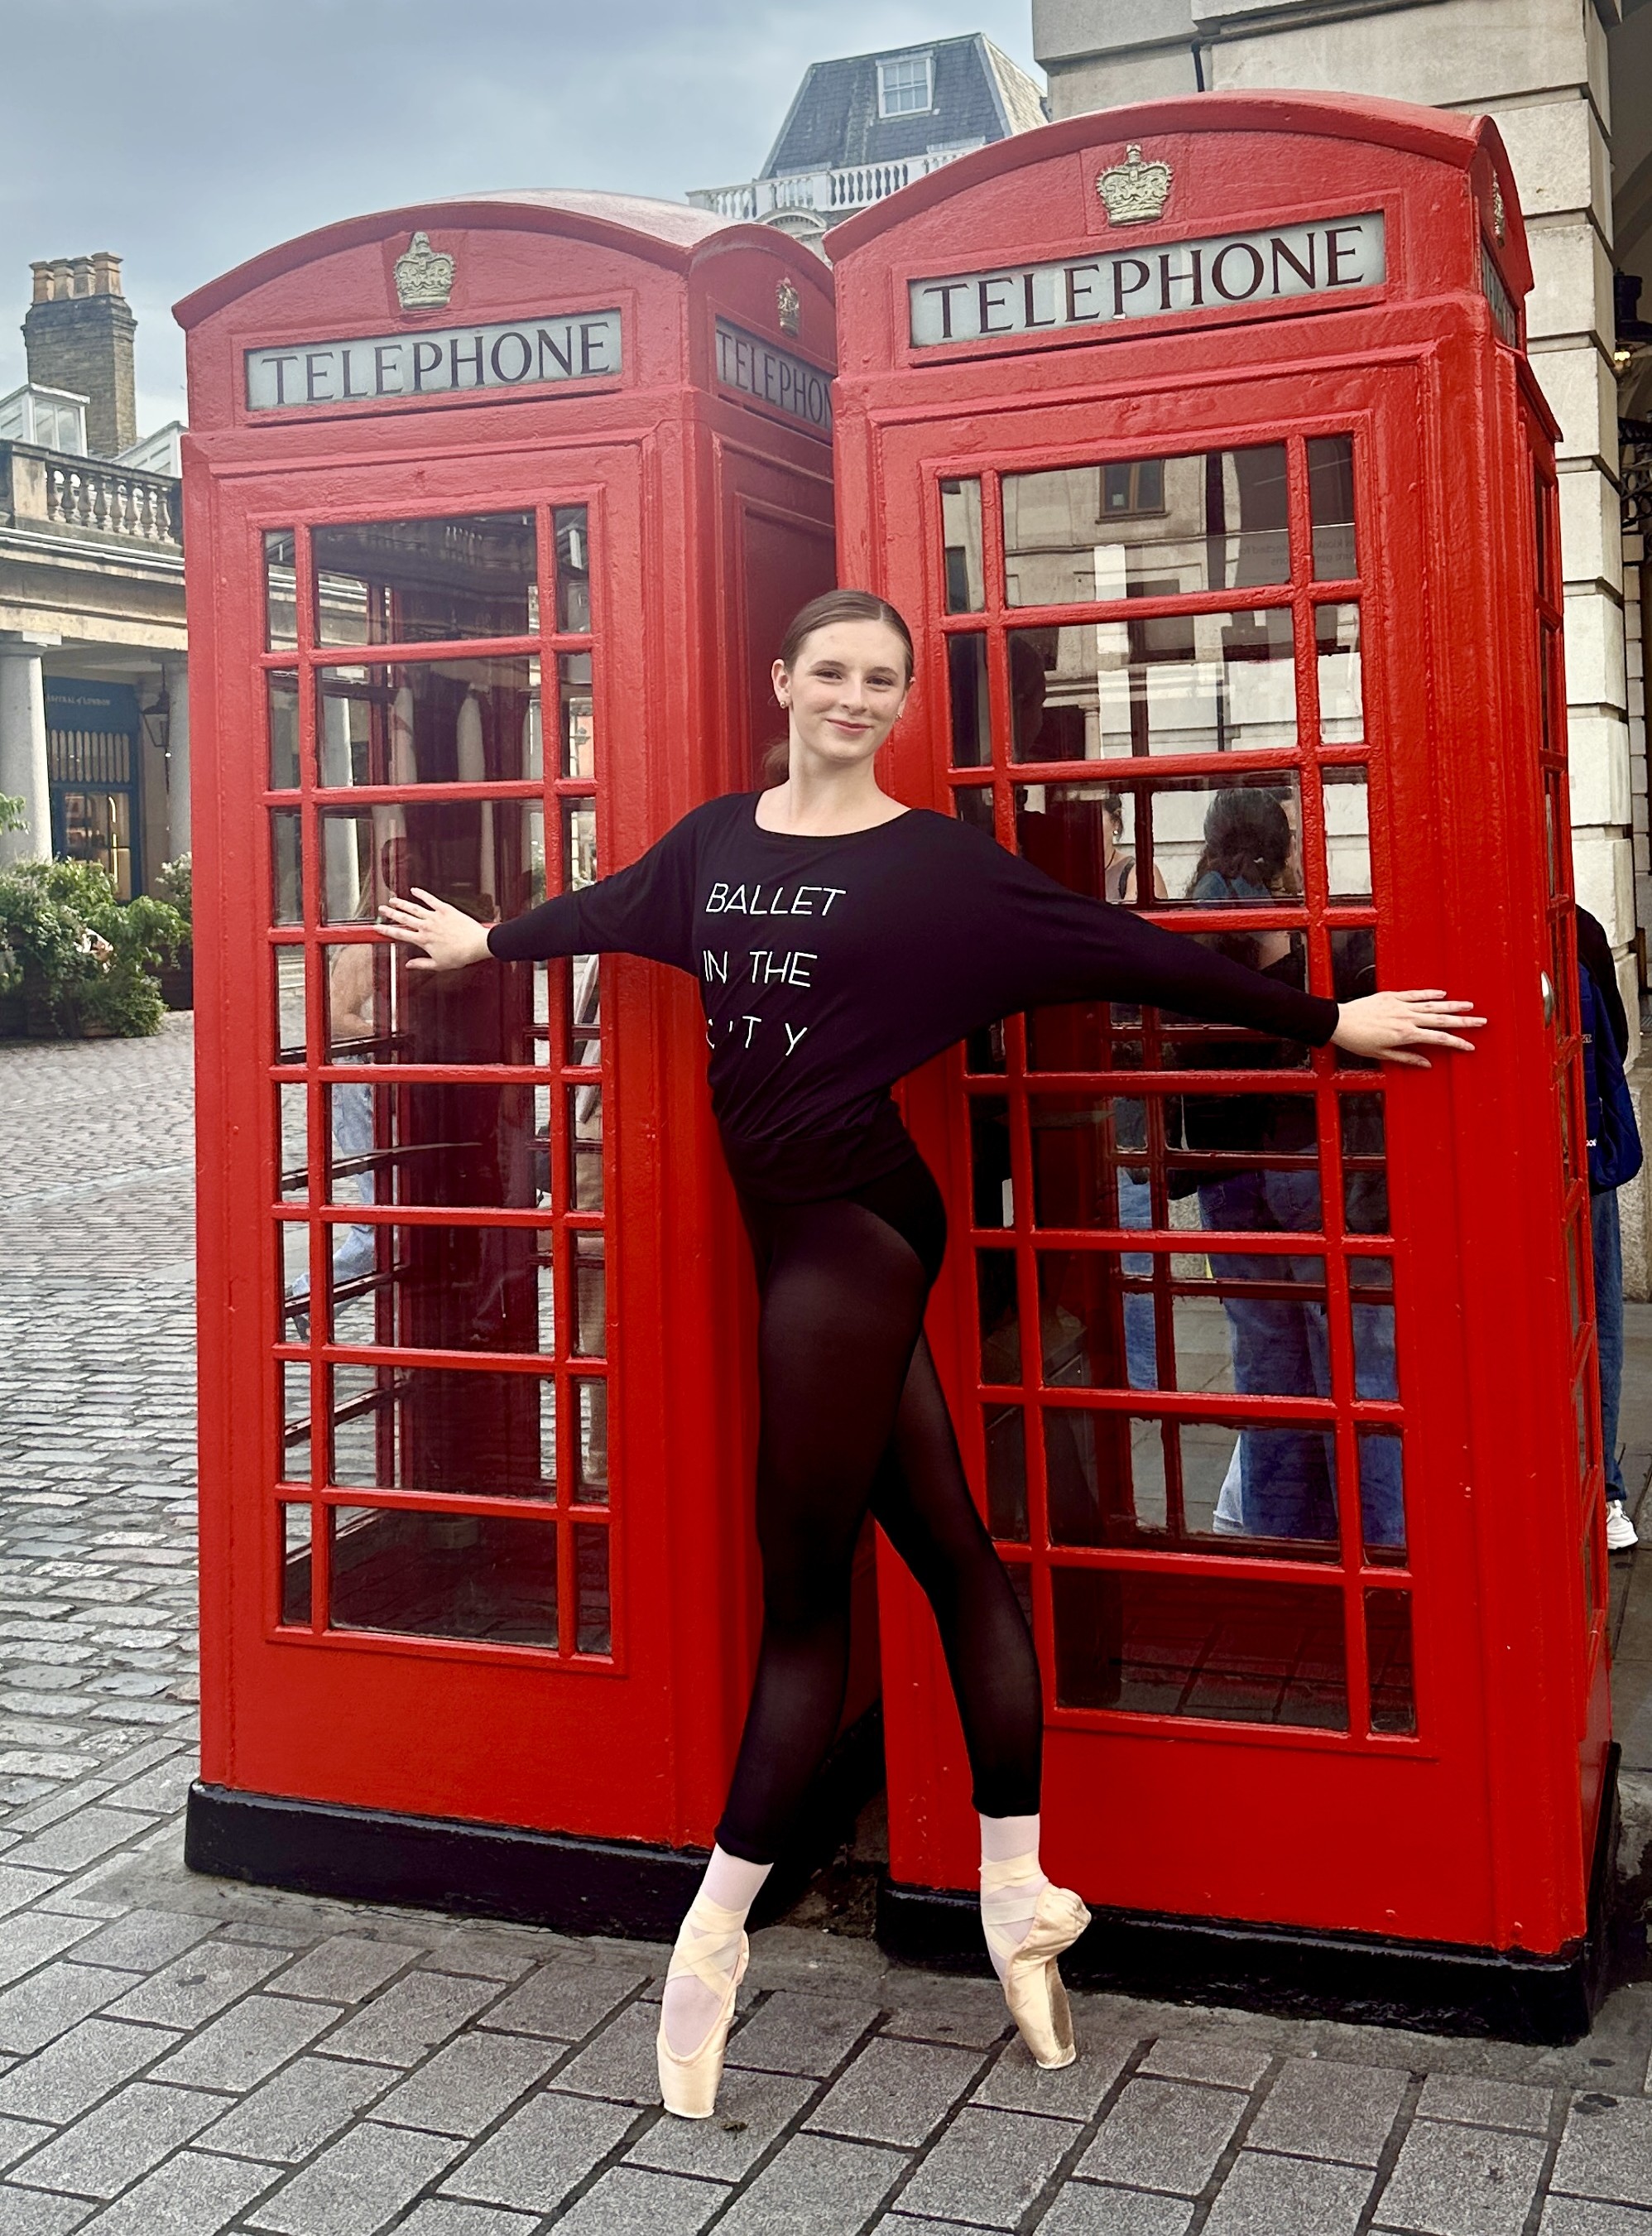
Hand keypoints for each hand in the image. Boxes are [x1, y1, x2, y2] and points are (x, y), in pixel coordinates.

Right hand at [377, 888, 493, 972]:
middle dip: (390, 913)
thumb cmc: (460, 956)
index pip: (400, 934)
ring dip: (402, 903)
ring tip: (393, 899)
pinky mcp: (445, 909)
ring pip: (414, 908)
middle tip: (381, 909)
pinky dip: (421, 894)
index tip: (378, 928)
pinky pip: (430, 899)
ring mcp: (435, 916)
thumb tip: (409, 965)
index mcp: (423, 940)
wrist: (476, 945)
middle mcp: (426, 927)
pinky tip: (414, 890)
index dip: (387, 930)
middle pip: (403, 918)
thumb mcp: (439, 964)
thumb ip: (421, 964)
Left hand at [1332, 989, 1484, 1069]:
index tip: (1469, 1045)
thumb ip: (1406, 1058)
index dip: (1457, 1042)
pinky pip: (1415, 994)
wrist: (1339, 1021)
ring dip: (1452, 1005)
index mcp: (1406, 1035)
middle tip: (1481, 1021)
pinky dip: (1430, 993)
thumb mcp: (1382, 1055)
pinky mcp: (1392, 996)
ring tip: (1469, 1006)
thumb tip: (1427, 1063)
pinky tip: (1442, 994)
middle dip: (1464, 1021)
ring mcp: (1400, 1005)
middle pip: (1442, 1020)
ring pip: (1432, 1005)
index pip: (1438, 1038)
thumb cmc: (1357, 1040)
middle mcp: (1407, 1018)